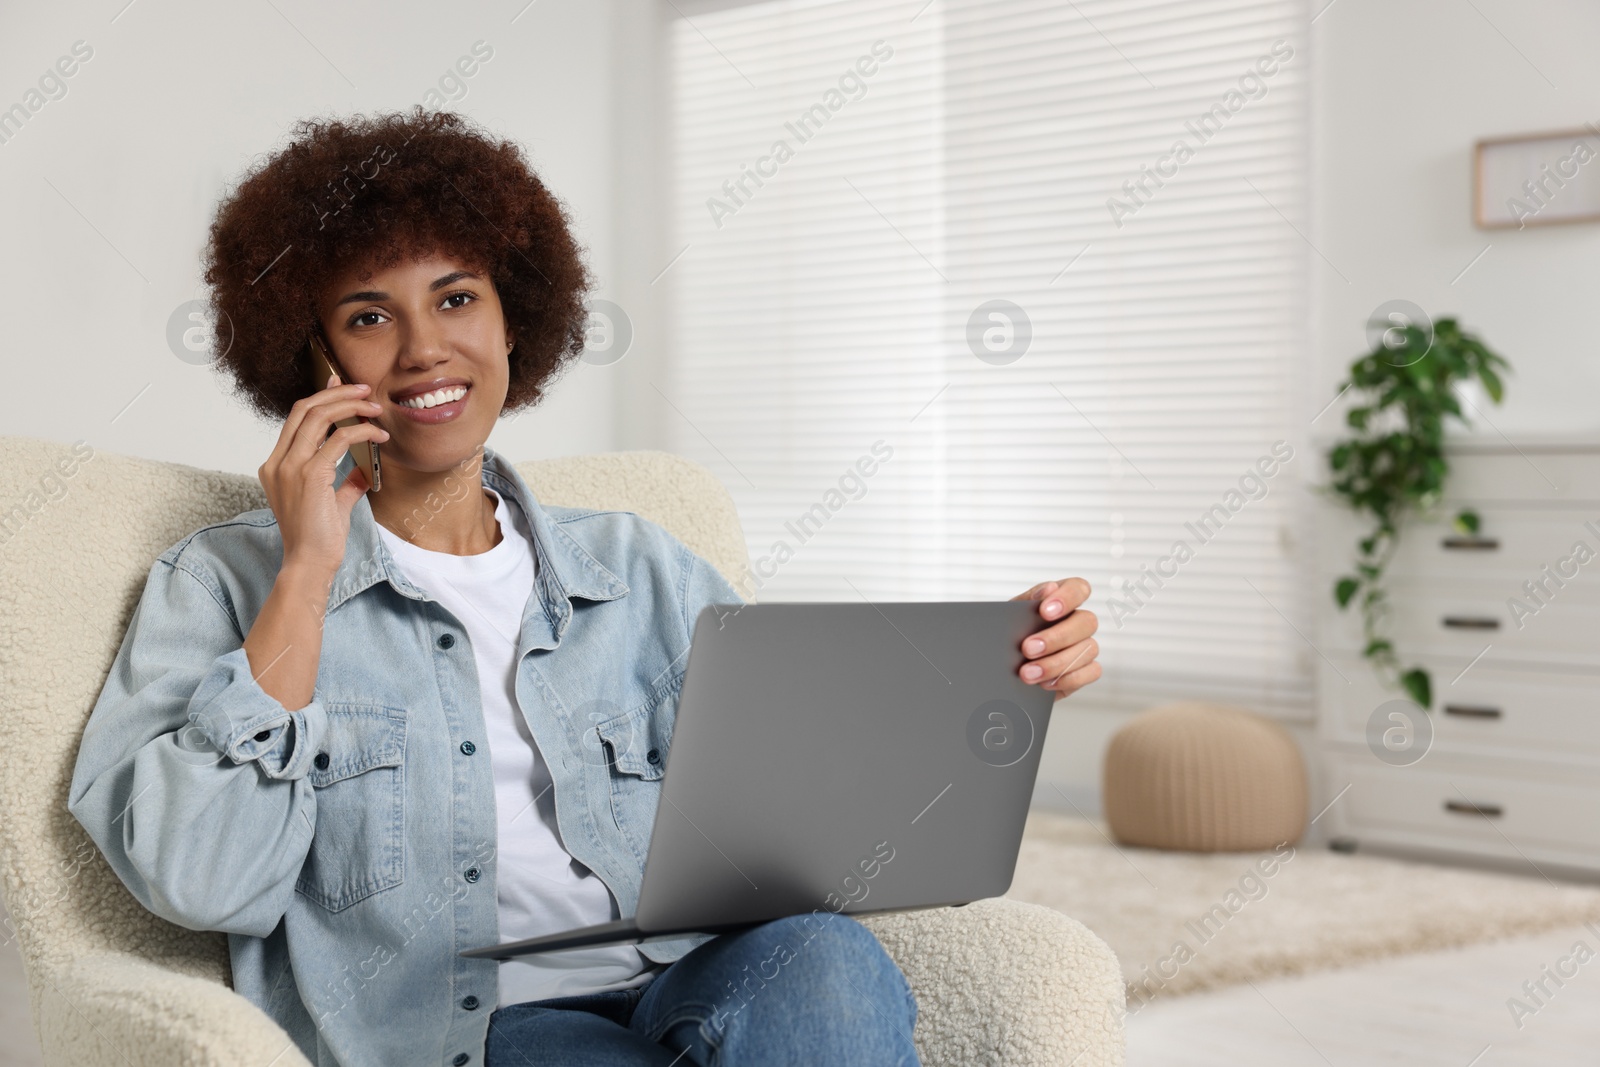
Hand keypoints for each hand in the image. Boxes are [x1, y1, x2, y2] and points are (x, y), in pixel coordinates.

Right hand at [259, 373, 389, 575]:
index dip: (321, 397)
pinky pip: (339, 439)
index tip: (342, 385)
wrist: (309, 563)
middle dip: (337, 393)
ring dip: (350, 406)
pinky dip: (362, 432)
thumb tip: (360, 471)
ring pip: (319, 416)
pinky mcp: (310, 475)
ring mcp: (290, 467)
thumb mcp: (332, 504)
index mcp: (276, 465)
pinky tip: (379, 436)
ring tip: (375, 407)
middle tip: (364, 389)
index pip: (296, 418)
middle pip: (305, 409)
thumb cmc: (319, 538)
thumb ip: (343, 483)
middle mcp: (278, 462)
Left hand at [1010, 578, 1099, 699]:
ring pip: (1088, 649)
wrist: (1002, 668)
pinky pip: (1091, 672)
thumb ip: (1028, 601)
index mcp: (1061, 600)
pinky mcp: (1086, 670)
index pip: (1079, 588)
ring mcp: (1085, 645)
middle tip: (1027, 649)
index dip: (1067, 598)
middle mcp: (1077, 621)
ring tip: (1027, 673)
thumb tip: (1048, 588)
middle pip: (1086, 622)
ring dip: (1055, 663)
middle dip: (1056, 637)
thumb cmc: (1009, 635)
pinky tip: (1045, 683)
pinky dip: (1067, 679)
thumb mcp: (1010, 616)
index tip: (1045, 611)